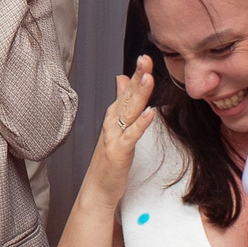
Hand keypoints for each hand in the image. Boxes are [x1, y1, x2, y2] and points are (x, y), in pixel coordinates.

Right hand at [85, 61, 157, 199]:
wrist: (97, 188)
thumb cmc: (109, 159)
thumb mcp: (117, 126)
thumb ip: (122, 101)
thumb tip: (123, 79)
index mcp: (116, 115)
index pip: (128, 90)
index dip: (136, 74)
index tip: (145, 57)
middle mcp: (113, 122)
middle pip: (128, 96)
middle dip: (137, 77)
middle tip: (146, 59)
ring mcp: (115, 136)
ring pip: (130, 111)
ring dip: (139, 94)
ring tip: (148, 78)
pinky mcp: (119, 151)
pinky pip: (132, 135)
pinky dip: (141, 123)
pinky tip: (150, 113)